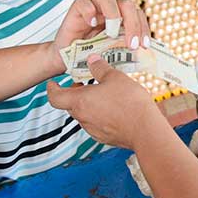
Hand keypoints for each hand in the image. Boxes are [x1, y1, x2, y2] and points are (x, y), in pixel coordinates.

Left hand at [47, 54, 165, 149]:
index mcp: (80, 101)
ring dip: (90, 104)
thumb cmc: (129, 102)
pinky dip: (101, 115)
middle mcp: (82, 117)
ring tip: (105, 95)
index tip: (53, 83)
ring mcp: (92, 129)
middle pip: (70, 105)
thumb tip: (92, 60)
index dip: (52, 89)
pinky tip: (115, 108)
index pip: (55, 97)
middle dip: (75, 93)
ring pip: (84, 114)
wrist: (145, 129)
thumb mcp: (115, 77)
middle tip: (86, 83)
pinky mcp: (104, 137)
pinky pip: (97, 123)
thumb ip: (100, 67)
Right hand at [49, 0, 151, 73]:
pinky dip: (89, 11)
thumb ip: (126, 51)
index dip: (144, 28)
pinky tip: (92, 23)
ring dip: (114, 15)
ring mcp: (93, 7)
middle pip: (127, 5)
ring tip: (112, 34)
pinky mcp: (76, 9)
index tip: (145, 46)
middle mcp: (109, 10)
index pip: (138, 15)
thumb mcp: (112, 55)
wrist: (66, 60)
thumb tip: (148, 58)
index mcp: (121, 19)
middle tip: (132, 45)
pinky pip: (83, 1)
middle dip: (133, 24)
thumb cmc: (91, 57)